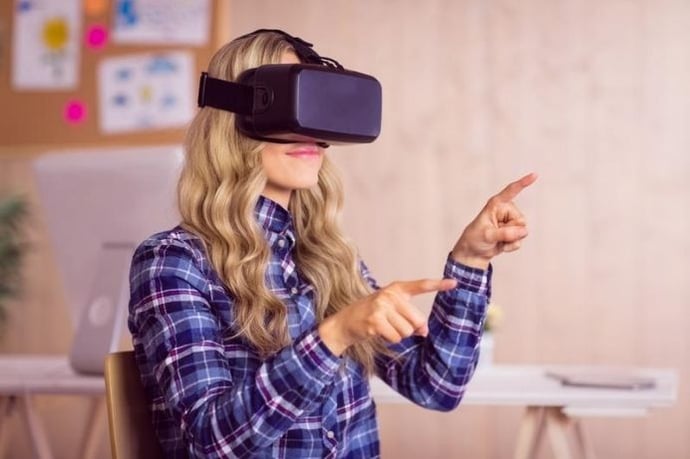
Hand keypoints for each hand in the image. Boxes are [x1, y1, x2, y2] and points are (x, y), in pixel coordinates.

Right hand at [318, 278, 457, 355]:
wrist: (345, 322)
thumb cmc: (373, 315)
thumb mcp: (392, 311)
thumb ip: (410, 318)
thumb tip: (424, 331)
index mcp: (396, 288)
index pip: (420, 285)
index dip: (438, 284)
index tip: (454, 283)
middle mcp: (390, 294)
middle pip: (417, 320)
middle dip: (410, 328)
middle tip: (395, 325)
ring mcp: (381, 306)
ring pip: (407, 331)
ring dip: (398, 335)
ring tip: (384, 327)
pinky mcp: (375, 320)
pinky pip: (396, 338)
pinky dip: (390, 340)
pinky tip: (378, 332)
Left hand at [451, 173, 536, 268]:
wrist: (474, 252)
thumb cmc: (475, 238)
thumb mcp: (487, 235)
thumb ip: (505, 233)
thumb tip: (523, 231)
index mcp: (496, 204)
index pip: (511, 191)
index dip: (523, 183)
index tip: (534, 175)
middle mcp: (506, 211)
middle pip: (521, 220)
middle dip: (511, 231)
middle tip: (495, 234)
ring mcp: (511, 222)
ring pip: (523, 231)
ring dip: (510, 239)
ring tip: (496, 239)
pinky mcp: (514, 232)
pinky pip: (520, 240)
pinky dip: (511, 246)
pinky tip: (501, 245)